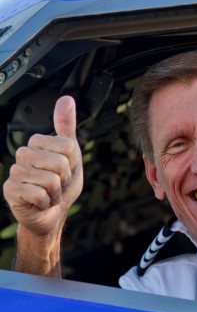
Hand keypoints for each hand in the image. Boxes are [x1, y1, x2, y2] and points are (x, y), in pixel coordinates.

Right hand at [3, 96, 82, 237]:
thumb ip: (66, 126)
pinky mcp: (11, 190)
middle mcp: (23, 155)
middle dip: (65, 178)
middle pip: (58, 163)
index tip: (66, 170)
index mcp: (37, 144)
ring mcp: (15, 172)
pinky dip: (46, 201)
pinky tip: (41, 202)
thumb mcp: (71, 153)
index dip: (72, 163)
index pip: (66, 147)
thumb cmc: (62, 184)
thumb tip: (66, 99)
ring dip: (56, 192)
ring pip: (49, 179)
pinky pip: (38, 193)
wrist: (53, 212)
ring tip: (50, 193)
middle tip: (58, 184)